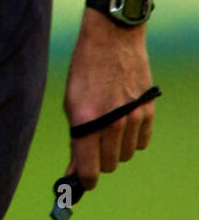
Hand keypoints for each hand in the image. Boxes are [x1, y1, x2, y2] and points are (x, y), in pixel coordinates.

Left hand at [63, 10, 155, 190]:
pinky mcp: (148, 111)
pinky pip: (141, 142)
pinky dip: (132, 139)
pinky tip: (123, 122)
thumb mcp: (71, 102)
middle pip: (108, 165)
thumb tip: (75, 169)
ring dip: (116, 148)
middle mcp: (111, 122)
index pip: (89, 171)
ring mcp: (133, 117)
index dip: (83, 182)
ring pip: (126, 155)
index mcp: (86, 120)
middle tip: (92, 146)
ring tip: (107, 127)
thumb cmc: (85, 68)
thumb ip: (75, 137)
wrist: (112, 37)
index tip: (81, 182)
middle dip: (98, 161)